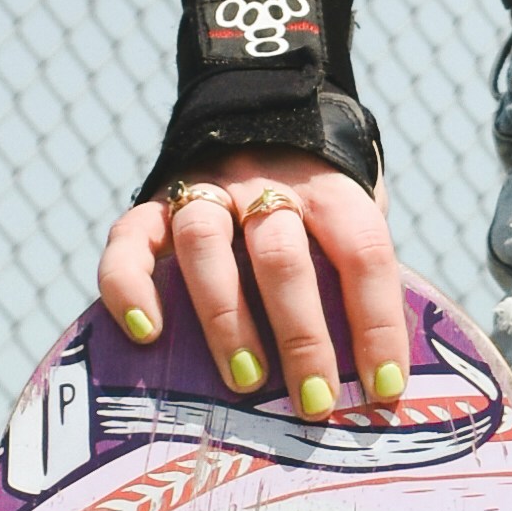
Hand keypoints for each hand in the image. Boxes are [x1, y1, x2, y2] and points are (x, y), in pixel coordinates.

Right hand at [98, 160, 413, 420]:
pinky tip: (146, 332)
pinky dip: (129, 286)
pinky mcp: (150, 205)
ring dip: (226, 319)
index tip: (383, 388)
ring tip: (243, 381)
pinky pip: (128, 241)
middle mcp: (265, 184)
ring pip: (205, 245)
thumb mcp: (352, 212)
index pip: (362, 251)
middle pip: (282, 257)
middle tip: (313, 401)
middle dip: (302, 336)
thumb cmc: (315, 198)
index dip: (378, 321)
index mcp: (328, 188)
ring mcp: (203, 190)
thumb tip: (376, 374)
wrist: (252, 109)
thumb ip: (356, 271)